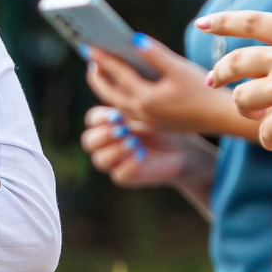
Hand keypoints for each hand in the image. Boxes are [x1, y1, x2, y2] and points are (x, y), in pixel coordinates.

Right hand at [80, 107, 194, 188]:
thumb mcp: (147, 112)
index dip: (100, 118)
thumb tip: (117, 95)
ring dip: (115, 151)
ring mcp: (114, 161)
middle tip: (121, 131)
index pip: (92, 119)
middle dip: (102, 136)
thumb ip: (129, 105)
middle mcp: (106, 143)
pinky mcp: (125, 176)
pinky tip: (142, 155)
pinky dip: (129, 165)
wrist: (183, 148)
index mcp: (108, 123)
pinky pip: (118, 175)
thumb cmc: (163, 124)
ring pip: (100, 160)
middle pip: (88, 141)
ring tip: (134, 142)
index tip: (115, 116)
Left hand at [82, 37, 253, 138]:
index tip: (89, 45)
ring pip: (116, 104)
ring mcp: (145, 121)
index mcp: (146, 97)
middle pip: (108, 93)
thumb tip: (133, 38)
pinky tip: (121, 88)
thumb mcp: (180, 68)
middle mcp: (141, 112)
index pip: (117, 74)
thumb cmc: (203, 90)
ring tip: (101, 70)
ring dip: (106, 87)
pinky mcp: (151, 125)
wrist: (220, 117)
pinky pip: (126, 111)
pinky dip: (119, 98)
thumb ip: (155, 54)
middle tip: (91, 57)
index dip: (102, 57)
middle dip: (97, 75)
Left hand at [198, 9, 271, 165]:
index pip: (253, 21)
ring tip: (256, 117)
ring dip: (244, 109)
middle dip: (219, 73)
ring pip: (242, 98)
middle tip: (211, 81)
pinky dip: (267, 139)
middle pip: (237, 61)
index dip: (224, 22)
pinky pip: (263, 131)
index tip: (203, 23)